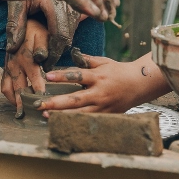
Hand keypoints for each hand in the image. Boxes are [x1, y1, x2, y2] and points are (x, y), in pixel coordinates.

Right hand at [1, 18, 47, 112]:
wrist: (22, 23)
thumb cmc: (37, 31)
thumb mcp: (43, 35)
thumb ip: (43, 48)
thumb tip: (41, 59)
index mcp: (27, 58)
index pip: (35, 80)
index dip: (39, 93)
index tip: (45, 104)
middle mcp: (15, 65)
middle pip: (20, 89)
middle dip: (26, 104)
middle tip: (34, 115)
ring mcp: (8, 68)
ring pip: (9, 90)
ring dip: (16, 103)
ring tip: (24, 114)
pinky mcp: (6, 69)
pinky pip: (4, 86)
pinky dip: (9, 97)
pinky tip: (17, 104)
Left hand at [6, 0, 79, 70]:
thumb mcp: (15, 3)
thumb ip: (15, 25)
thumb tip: (12, 49)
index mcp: (53, 0)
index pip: (60, 34)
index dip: (54, 53)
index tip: (46, 65)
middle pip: (69, 33)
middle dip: (59, 51)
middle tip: (48, 63)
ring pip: (74, 28)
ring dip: (64, 41)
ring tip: (50, 51)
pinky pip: (77, 19)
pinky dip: (67, 31)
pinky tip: (57, 36)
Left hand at [37, 54, 169, 114]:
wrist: (139, 84)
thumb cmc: (119, 72)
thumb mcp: (104, 62)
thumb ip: (87, 60)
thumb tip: (73, 55)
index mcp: (97, 77)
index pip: (77, 76)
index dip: (62, 76)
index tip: (47, 76)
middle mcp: (99, 93)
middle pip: (75, 99)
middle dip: (56, 103)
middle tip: (39, 104)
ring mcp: (103, 106)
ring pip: (79, 113)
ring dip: (62, 115)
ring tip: (46, 115)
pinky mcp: (106, 116)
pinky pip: (88, 120)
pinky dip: (75, 122)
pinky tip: (62, 123)